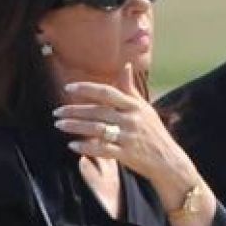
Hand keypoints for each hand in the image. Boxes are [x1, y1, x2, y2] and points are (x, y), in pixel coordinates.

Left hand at [53, 63, 196, 189]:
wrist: (168, 160)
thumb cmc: (154, 132)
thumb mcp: (145, 108)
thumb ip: (130, 89)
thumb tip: (125, 66)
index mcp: (134, 106)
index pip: (108, 92)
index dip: (87, 89)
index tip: (68, 88)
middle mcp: (131, 120)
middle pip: (98, 111)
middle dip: (75, 110)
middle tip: (57, 112)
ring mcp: (129, 137)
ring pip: (97, 129)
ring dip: (76, 126)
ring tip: (59, 125)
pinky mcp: (127, 154)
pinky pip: (103, 150)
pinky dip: (86, 147)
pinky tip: (72, 145)